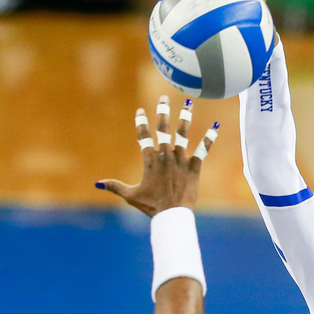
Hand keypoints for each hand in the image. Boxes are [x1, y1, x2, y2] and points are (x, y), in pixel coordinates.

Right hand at [96, 96, 217, 217]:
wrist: (172, 215)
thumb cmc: (151, 206)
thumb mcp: (130, 196)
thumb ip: (115, 186)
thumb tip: (97, 183)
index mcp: (150, 160)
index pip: (144, 136)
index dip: (141, 123)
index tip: (140, 111)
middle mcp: (165, 156)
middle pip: (163, 128)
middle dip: (162, 112)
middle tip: (162, 98)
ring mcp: (180, 160)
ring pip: (183, 134)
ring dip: (185, 117)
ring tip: (188, 103)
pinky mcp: (193, 168)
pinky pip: (202, 150)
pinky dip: (209, 138)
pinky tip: (215, 126)